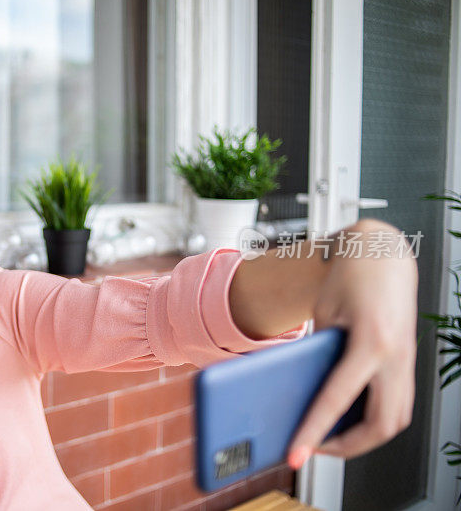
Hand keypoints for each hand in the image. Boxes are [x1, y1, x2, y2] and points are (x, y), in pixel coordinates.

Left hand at [286, 220, 418, 468]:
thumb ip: (319, 354)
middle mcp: (396, 355)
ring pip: (397, 420)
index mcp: (371, 342)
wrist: (380, 250)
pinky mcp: (408, 359)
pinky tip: (350, 419)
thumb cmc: (350, 275)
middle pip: (381, 425)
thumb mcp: (323, 314)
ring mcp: (408, 359)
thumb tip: (305, 395)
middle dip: (347, 448)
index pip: (339, 400)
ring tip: (330, 438)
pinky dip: (375, 418)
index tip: (296, 454)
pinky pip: (399, 402)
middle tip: (313, 450)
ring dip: (366, 437)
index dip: (315, 432)